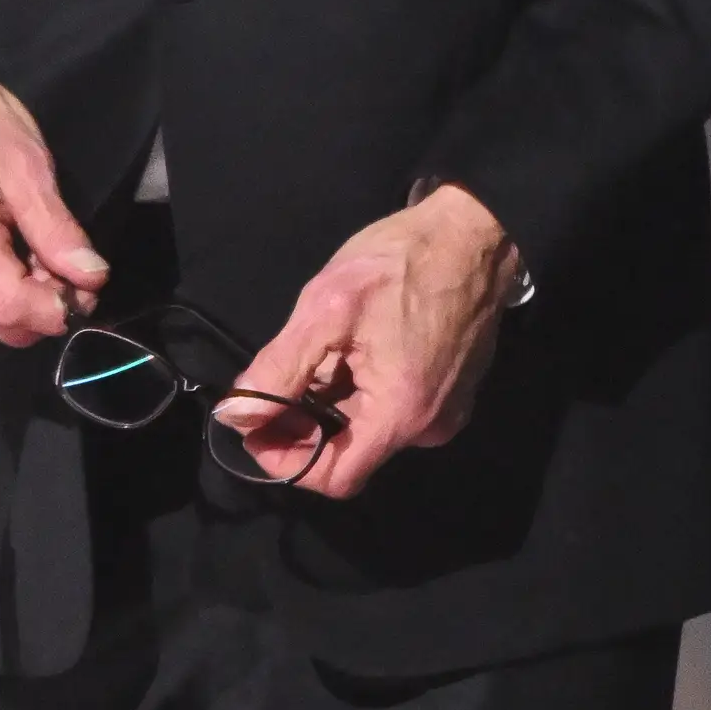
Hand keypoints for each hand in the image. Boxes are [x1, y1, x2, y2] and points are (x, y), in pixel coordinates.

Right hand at [0, 47, 109, 346]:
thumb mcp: (24, 159)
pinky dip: (1, 295)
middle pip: (4, 327)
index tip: (88, 279)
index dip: (60, 306)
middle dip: (46, 304)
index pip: (12, 310)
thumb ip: (54, 224)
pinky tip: (9, 254)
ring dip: (25, 301)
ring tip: (34, 248)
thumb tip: (92, 277)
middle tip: (65, 257)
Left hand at [218, 185, 520, 496]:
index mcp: (401, 415)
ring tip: (318, 353)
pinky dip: (361, 391)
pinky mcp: (452, 391)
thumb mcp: (325, 308)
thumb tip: (237, 415)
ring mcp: (446, 411)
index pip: (334, 478)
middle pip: (350, 452)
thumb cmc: (400, 262)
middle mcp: (429, 428)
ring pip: (369, 427)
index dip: (286, 461)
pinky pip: (394, 408)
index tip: (253, 427)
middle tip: (271, 384)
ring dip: (332, 404)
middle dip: (303, 425)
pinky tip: (351, 350)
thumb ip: (279, 369)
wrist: (474, 231)